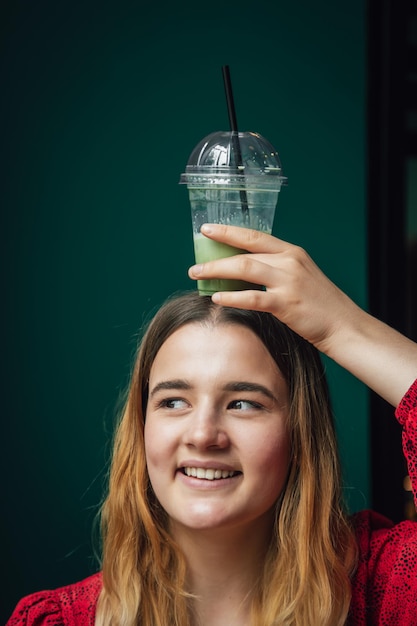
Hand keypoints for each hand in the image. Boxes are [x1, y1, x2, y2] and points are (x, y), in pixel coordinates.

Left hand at [188, 224, 356, 352]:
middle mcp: (290, 261)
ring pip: (244, 269)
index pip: (254, 236)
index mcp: (292, 252)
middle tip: (195, 263)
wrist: (344, 325)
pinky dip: (232, 297)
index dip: (229, 231)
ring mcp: (288, 281)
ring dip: (217, 272)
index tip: (207, 229)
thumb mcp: (300, 277)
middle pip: (244, 252)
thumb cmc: (320, 305)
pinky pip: (252, 297)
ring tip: (198, 277)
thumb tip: (244, 271)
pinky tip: (218, 298)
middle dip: (216, 255)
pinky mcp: (287, 303)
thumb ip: (276, 270)